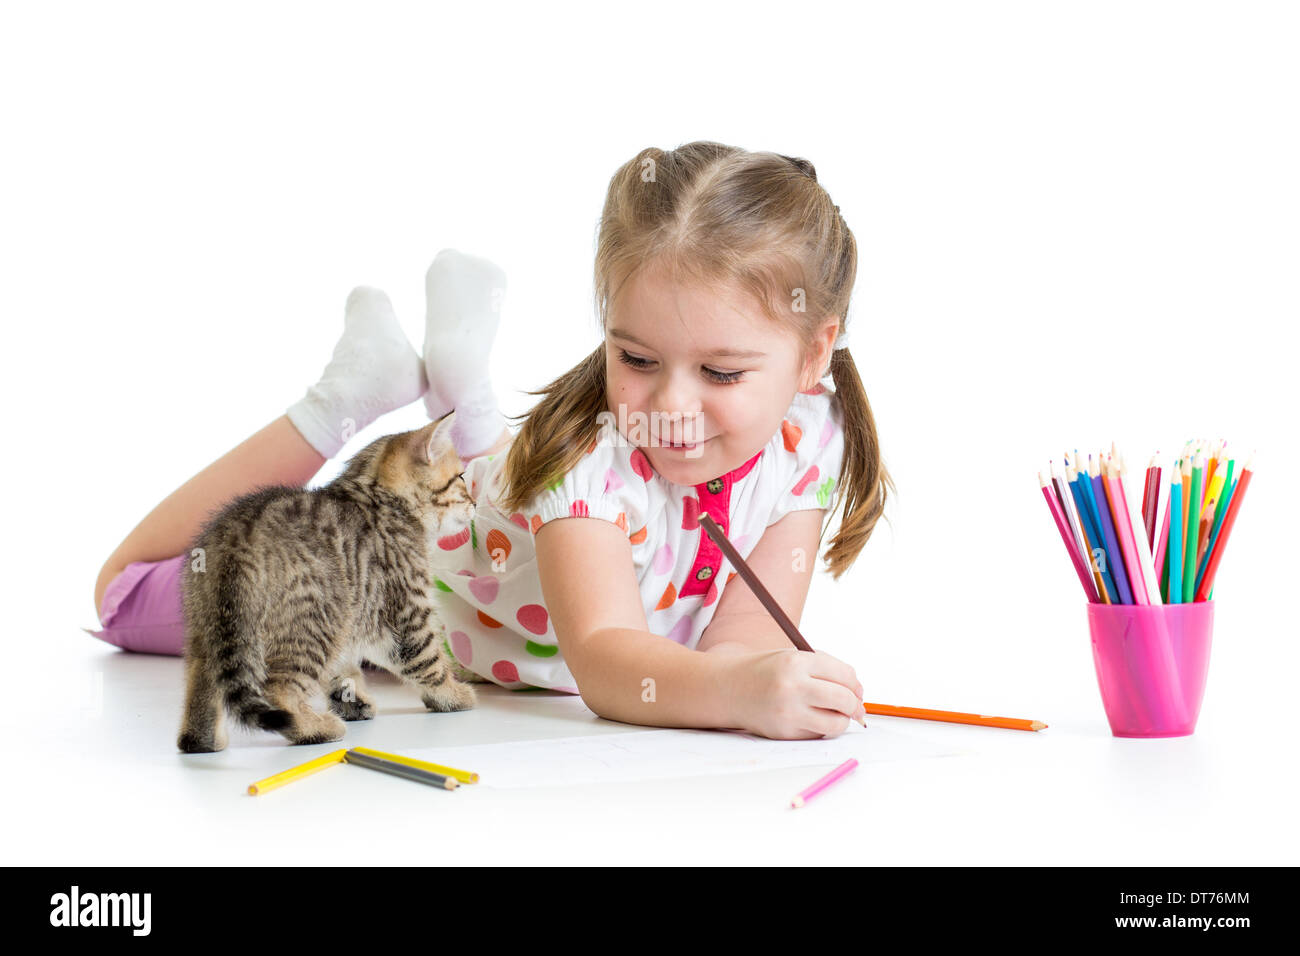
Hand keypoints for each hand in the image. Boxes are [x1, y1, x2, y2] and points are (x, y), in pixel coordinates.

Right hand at [726, 648, 864, 739]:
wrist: (728, 689)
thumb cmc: (765, 672)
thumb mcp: (792, 658)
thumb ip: (824, 669)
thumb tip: (858, 692)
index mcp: (796, 662)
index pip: (844, 674)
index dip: (855, 684)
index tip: (857, 690)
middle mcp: (792, 687)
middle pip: (844, 699)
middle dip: (855, 705)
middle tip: (855, 707)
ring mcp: (788, 712)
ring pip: (835, 723)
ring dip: (841, 720)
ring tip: (834, 714)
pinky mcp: (784, 732)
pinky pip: (817, 734)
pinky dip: (820, 728)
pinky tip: (809, 718)